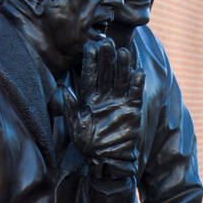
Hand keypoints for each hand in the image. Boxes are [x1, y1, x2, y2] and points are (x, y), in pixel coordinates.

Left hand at [63, 40, 144, 168]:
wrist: (106, 160)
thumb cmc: (87, 145)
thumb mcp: (74, 126)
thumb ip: (70, 108)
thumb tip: (64, 90)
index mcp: (88, 98)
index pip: (89, 74)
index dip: (90, 60)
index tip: (90, 46)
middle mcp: (104, 96)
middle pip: (106, 72)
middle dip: (107, 57)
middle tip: (107, 42)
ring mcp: (119, 101)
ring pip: (121, 78)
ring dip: (123, 65)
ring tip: (123, 52)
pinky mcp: (132, 109)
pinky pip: (135, 93)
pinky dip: (137, 83)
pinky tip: (138, 72)